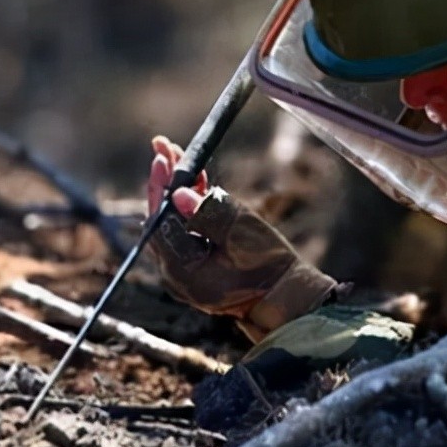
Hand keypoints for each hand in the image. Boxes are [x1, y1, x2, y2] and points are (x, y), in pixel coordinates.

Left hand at [144, 136, 345, 341]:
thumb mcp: (242, 234)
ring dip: (174, 190)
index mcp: (182, 270)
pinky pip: (185, 231)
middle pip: (161, 221)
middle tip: (163, 147)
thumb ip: (210, 213)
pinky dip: (188, 206)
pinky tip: (192, 180)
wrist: (287, 299)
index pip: (160, 222)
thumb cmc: (270, 268)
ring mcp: (184, 271)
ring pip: (172, 223)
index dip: (160, 187)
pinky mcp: (195, 265)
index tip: (162, 158)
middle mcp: (175, 273)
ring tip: (175, 155)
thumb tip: (179, 194)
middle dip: (163, 183)